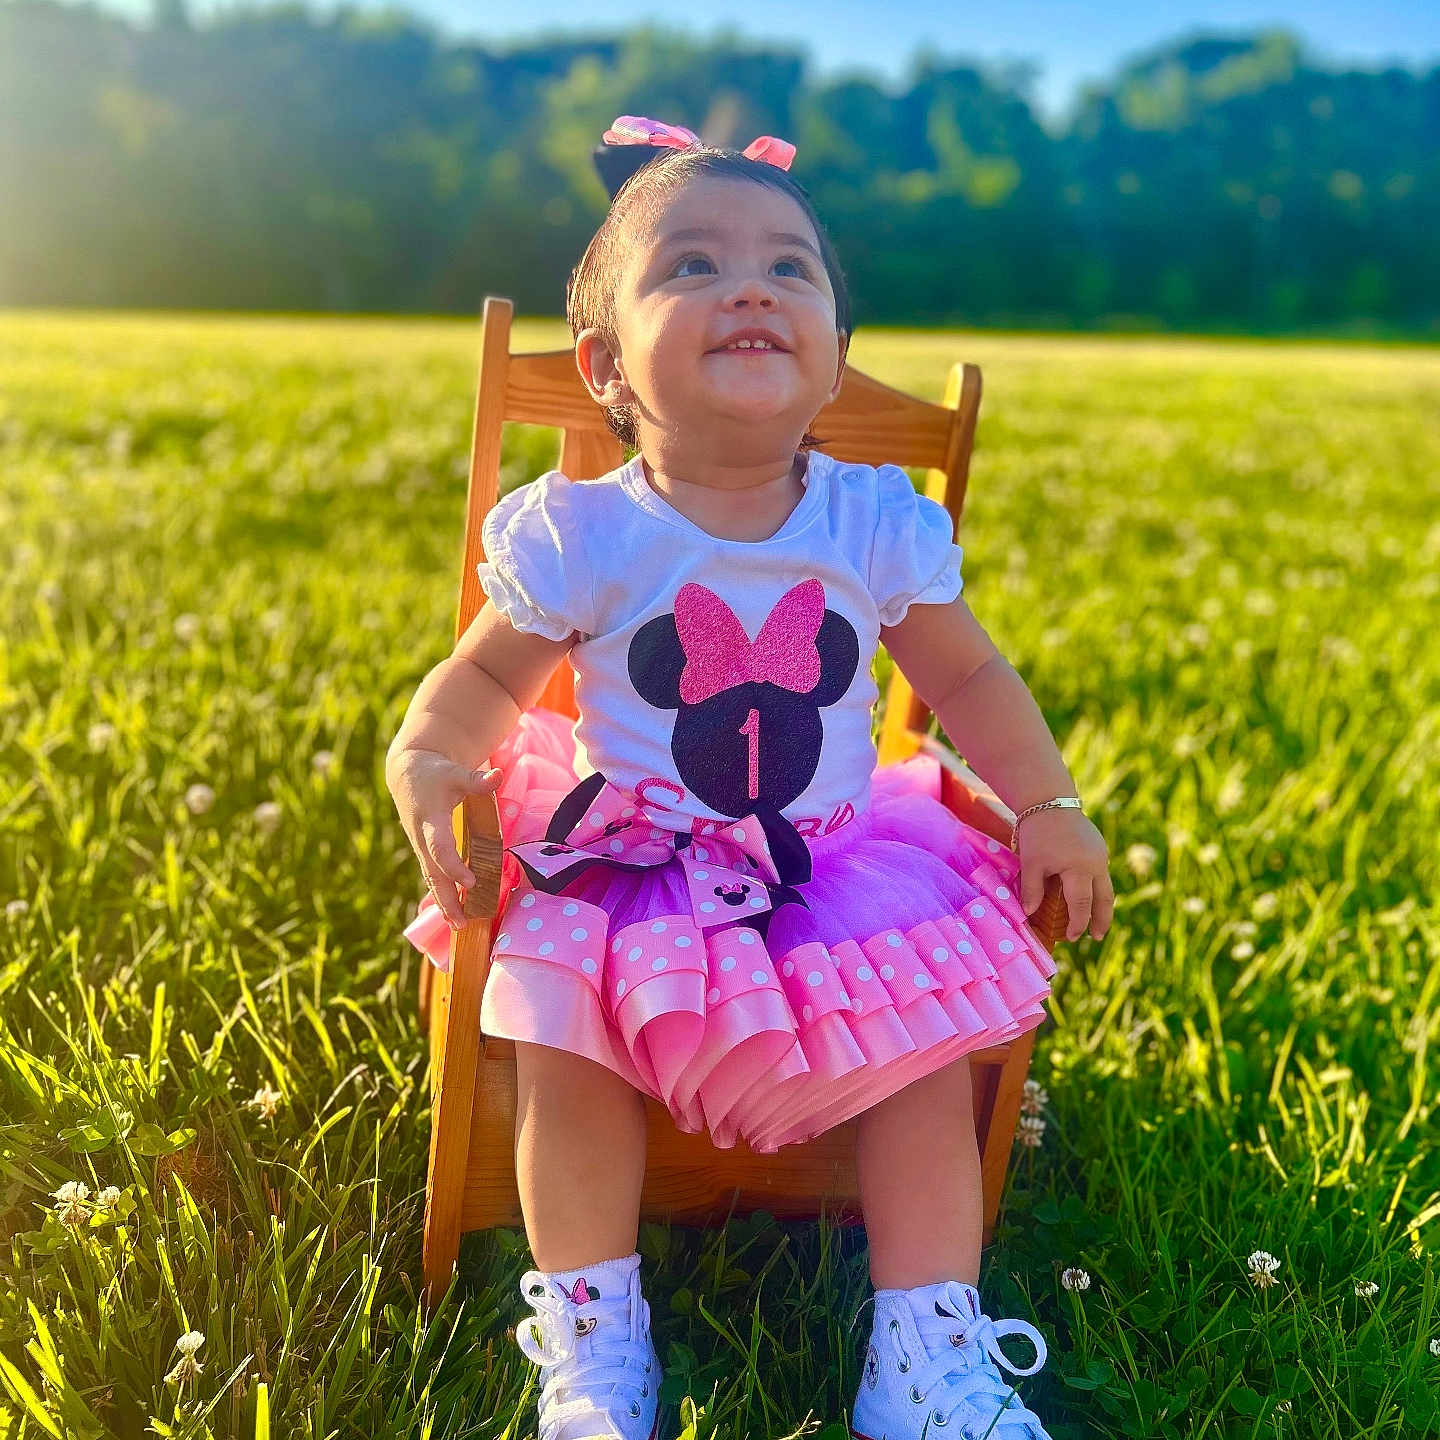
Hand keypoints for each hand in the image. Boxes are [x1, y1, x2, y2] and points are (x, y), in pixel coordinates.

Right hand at [385, 745, 503, 929]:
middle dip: (447, 899)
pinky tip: (453, 915)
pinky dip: (443, 896)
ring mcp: (422, 848)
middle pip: (434, 874)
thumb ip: (476, 779)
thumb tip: (497, 776)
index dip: (453, 866)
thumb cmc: (435, 774)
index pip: (440, 848)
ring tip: (459, 927)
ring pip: (432, 880)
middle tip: (462, 923)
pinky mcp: (425, 852)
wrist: (407, 775)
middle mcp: (422, 839)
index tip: (471, 882)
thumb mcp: (454, 773)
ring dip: (444, 904)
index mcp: (430, 820)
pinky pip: (433, 877)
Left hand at [1016, 809, 1113, 942]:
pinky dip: (1097, 888)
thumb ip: (1031, 890)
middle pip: (1104, 899)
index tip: (1071, 938)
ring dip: (1102, 905)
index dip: (1077, 924)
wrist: (1050, 800)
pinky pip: (1101, 873)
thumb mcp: (1031, 863)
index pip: (1082, 905)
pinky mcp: (1099, 847)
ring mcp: (1101, 855)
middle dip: (1101, 920)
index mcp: (1081, 869)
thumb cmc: (1038, 833)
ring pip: (1106, 887)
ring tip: (1097, 922)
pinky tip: (1089, 895)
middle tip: (1097, 937)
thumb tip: (1028, 915)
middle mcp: (1097, 864)